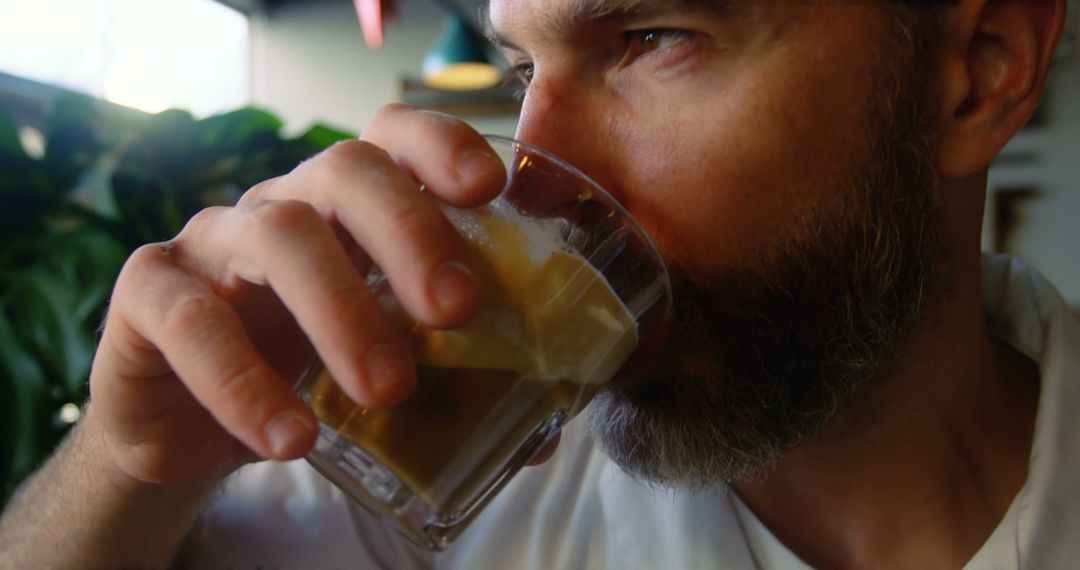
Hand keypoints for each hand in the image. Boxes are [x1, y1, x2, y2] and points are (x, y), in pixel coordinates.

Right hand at [85, 104, 506, 486]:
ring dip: (341, 312)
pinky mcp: (150, 295)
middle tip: (458, 310)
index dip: (439, 145)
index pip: (391, 138)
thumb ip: (453, 383)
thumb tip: (543, 433)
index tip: (488, 189)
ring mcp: (212, 241)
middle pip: (344, 170)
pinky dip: (244, 382)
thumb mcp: (380, 364)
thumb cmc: (303, 374)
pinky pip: (189, 319)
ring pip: (278, 236)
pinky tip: (291, 440)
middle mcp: (282, 205)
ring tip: (388, 391)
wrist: (190, 427)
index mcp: (347, 209)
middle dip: (409, 231)